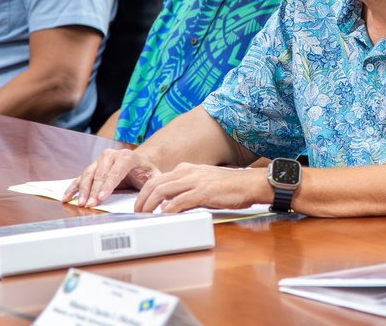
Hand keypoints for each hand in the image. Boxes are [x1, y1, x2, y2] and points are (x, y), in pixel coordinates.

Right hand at [63, 148, 159, 206]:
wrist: (139, 164)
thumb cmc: (146, 172)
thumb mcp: (154, 177)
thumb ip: (154, 184)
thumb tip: (154, 197)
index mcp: (127, 156)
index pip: (116, 171)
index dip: (108, 185)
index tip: (101, 197)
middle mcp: (112, 155)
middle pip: (100, 173)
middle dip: (94, 190)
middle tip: (90, 204)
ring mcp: (100, 160)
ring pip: (89, 174)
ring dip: (83, 189)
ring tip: (80, 203)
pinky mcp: (92, 167)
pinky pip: (80, 177)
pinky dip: (73, 187)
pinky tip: (67, 196)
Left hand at [134, 163, 270, 212]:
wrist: (248, 184)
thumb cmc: (228, 187)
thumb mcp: (202, 183)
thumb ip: (186, 190)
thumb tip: (169, 203)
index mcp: (187, 169)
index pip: (158, 178)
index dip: (145, 191)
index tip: (140, 203)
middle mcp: (188, 172)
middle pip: (156, 183)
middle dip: (142, 199)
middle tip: (136, 212)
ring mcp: (195, 181)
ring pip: (163, 190)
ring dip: (150, 204)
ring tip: (144, 215)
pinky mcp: (203, 192)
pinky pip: (180, 201)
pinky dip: (168, 209)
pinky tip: (163, 216)